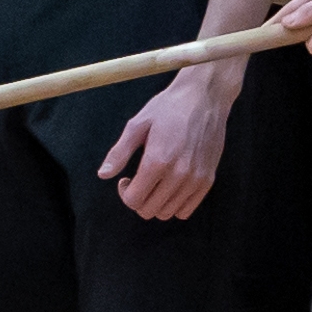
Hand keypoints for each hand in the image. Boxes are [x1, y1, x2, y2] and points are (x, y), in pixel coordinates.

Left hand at [98, 62, 238, 221]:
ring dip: (155, 202)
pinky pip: (186, 210)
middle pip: (149, 210)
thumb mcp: (137, 125)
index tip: (126, 179)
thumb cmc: (168, 108)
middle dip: (138, 199)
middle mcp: (179, 175)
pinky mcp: (208, 180)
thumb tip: (102, 175)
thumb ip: (119, 153)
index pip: (134, 200)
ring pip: (167, 213)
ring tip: (154, 182)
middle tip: (138, 180)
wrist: (204, 97)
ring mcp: (196, 179)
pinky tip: (170, 185)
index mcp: (157, 161)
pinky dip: (174, 204)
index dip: (124, 193)